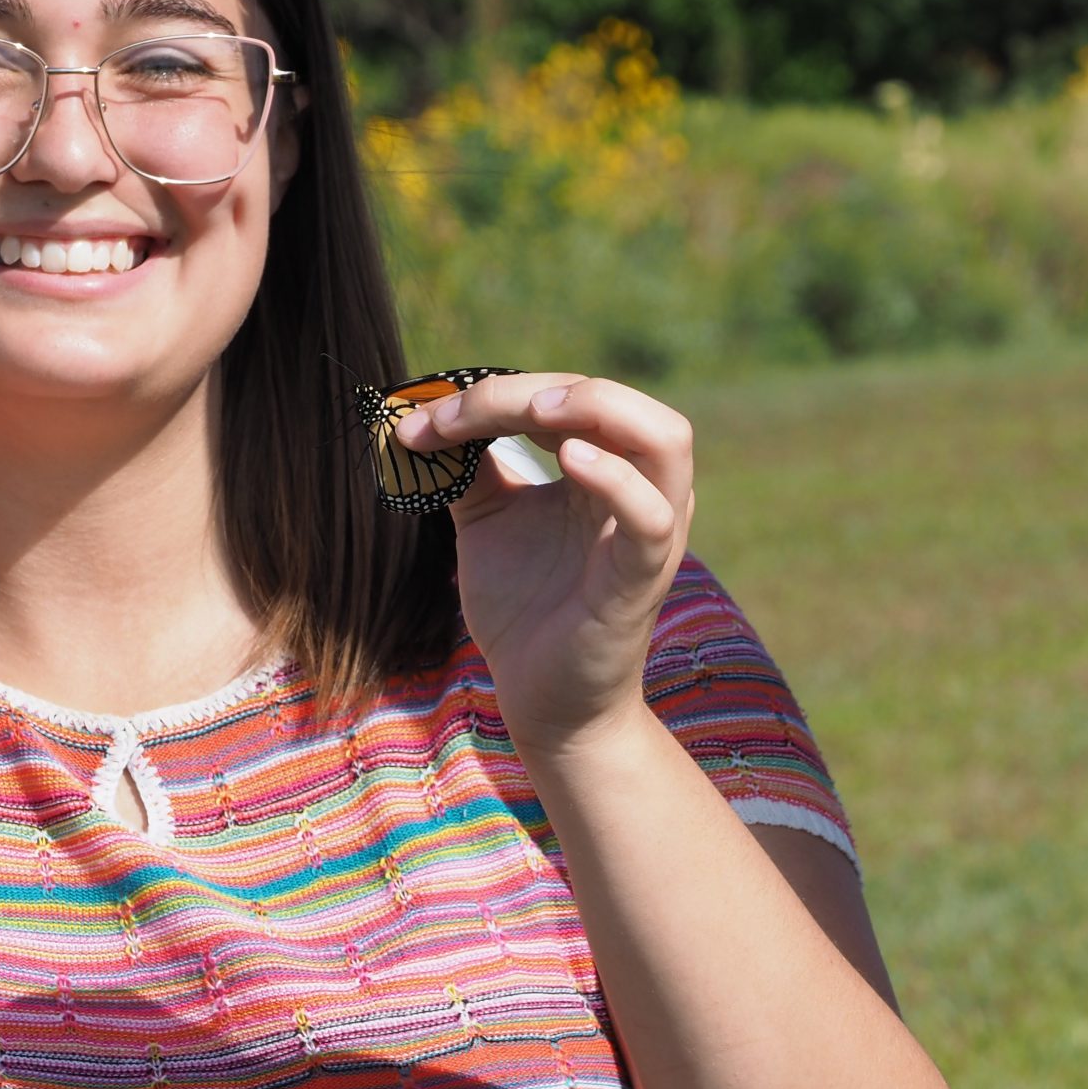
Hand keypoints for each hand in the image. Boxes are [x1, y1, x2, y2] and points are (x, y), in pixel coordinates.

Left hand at [395, 373, 693, 751]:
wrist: (541, 699)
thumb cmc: (523, 608)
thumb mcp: (487, 520)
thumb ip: (469, 465)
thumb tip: (425, 413)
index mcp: (607, 467)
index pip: (568, 397)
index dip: (494, 394)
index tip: (422, 419)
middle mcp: (640, 488)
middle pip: (618, 400)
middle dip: (540, 389)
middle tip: (471, 405)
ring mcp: (650, 532)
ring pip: (664, 438)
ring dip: (598, 408)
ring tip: (532, 413)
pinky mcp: (642, 578)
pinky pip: (650, 517)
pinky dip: (615, 478)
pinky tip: (568, 459)